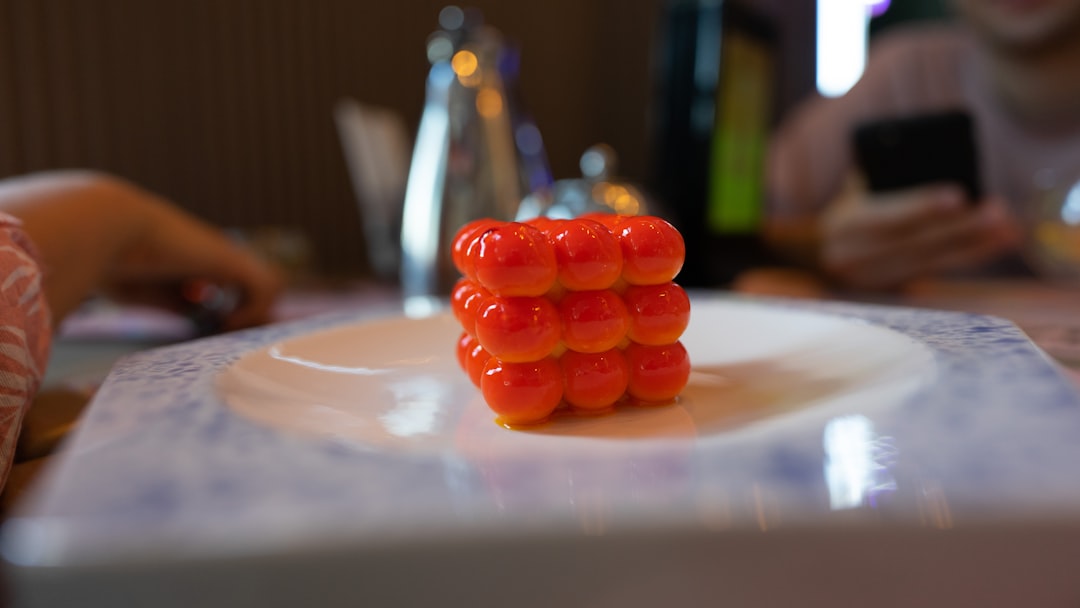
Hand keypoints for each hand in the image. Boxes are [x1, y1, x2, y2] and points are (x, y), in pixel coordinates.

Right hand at [0, 171, 283, 328]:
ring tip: (225, 326)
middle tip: (225, 333)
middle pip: (255, 289)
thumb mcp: (140, 292)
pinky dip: (252, 311)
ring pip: (267, 287)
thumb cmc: (108, 258)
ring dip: (253, 315)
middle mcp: (212, 257)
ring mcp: (223, 256)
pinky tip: (224, 318)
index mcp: (191, 262)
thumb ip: (167, 305)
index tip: (209, 328)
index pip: (229, 289)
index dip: (228, 313)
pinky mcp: (229, 258)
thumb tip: (179, 322)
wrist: (104, 225)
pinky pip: (267, 287)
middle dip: (248, 318)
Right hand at [818, 174, 1020, 289]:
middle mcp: (855, 257)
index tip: (959, 196)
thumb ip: (883, 175)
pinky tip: (994, 244)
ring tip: (1008, 230)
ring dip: (974, 245)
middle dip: (961, 229)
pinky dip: (967, 256)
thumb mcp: (857, 187)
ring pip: (931, 262)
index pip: (887, 217)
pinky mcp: (891, 290)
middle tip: (998, 212)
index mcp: (845, 225)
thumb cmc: (848, 207)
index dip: (923, 206)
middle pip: (916, 244)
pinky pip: (935, 272)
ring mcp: (873, 279)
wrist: (818, 252)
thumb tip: (932, 154)